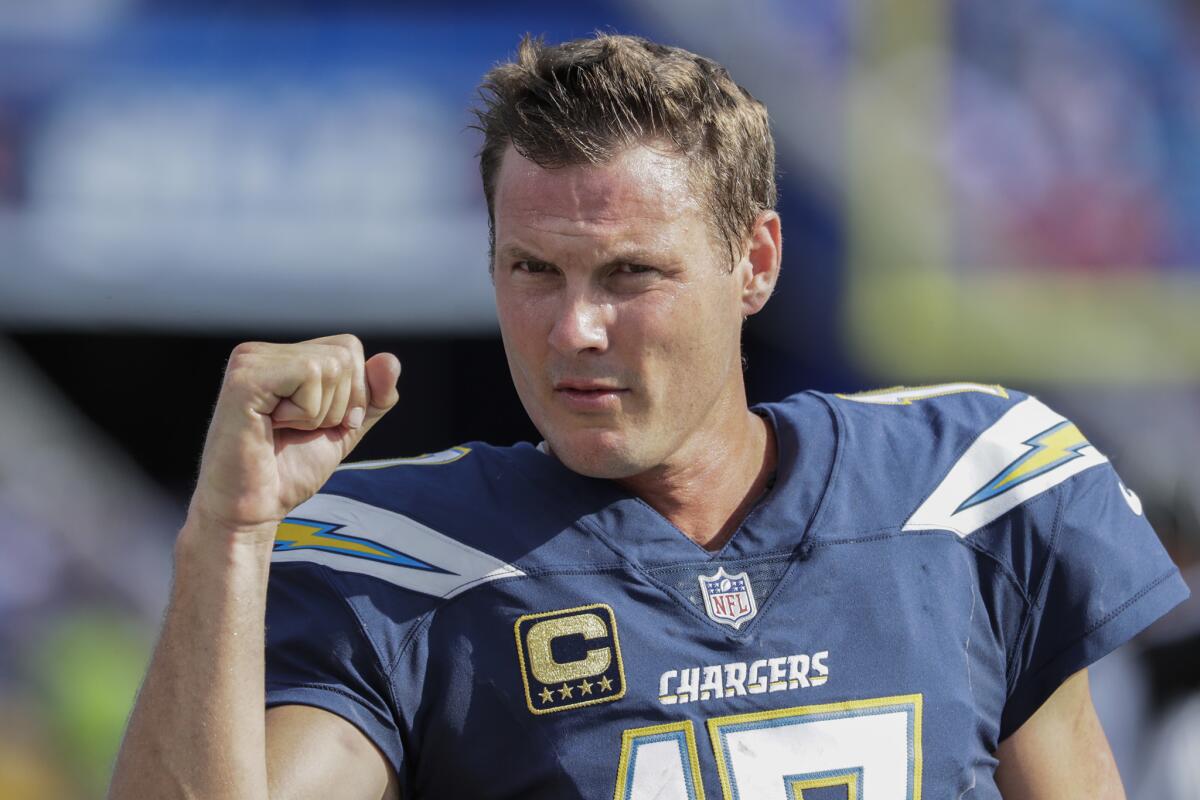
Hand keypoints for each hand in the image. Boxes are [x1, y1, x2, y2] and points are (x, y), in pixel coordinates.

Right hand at [186, 335, 400, 538]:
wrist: (254, 509)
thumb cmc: (289, 471)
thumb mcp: (345, 428)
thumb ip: (373, 396)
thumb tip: (390, 360)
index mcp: (281, 357)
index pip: (349, 348)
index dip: (353, 393)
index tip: (319, 425)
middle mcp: (262, 352)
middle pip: (346, 353)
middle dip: (340, 403)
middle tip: (298, 430)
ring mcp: (250, 361)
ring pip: (332, 365)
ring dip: (320, 413)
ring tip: (282, 429)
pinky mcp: (245, 378)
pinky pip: (310, 374)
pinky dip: (306, 412)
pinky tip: (272, 426)